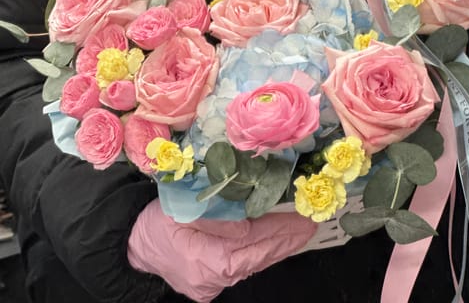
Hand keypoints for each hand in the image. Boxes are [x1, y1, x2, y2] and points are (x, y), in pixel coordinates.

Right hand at [127, 199, 316, 301]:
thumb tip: (248, 223)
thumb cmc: (153, 222)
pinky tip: (274, 244)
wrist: (131, 245)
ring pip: (253, 264)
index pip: (254, 244)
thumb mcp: (180, 210)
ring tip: (299, 233)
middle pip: (258, 258)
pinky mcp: (209, 283)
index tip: (301, 220)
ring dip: (277, 247)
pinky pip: (242, 267)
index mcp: (206, 259)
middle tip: (310, 225)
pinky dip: (260, 254)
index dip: (280, 231)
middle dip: (286, 240)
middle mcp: (212, 278)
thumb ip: (216, 218)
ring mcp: (212, 284)